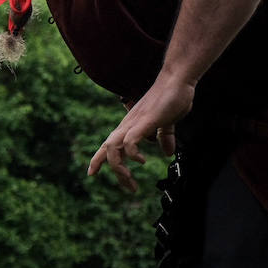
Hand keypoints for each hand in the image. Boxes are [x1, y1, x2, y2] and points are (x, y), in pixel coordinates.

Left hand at [87, 73, 194, 190]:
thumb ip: (164, 136)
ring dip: (119, 166)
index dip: (98, 158)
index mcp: (130, 126)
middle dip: (110, 169)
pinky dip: (131, 153)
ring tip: (130, 179)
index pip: (109, 144)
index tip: (91, 173)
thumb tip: (167, 152)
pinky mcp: (145, 121)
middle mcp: (128, 125)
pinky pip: (129, 140)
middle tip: (129, 187)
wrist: (176, 81)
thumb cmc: (170, 99)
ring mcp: (134, 123)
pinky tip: (142, 160)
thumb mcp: (166, 123)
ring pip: (113, 147)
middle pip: (107, 148)